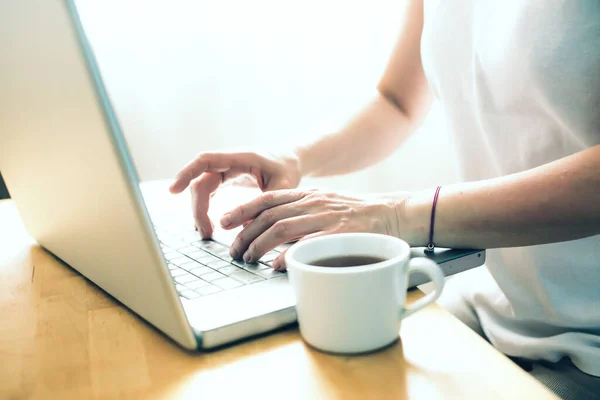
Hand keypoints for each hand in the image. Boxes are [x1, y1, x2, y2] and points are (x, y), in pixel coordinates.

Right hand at [169, 150, 301, 237]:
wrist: (290, 160)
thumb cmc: (287, 169)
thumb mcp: (284, 186)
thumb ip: (267, 204)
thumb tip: (247, 227)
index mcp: (240, 157)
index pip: (206, 160)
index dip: (187, 173)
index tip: (174, 190)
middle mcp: (228, 162)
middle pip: (201, 181)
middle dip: (198, 207)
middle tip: (205, 233)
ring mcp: (225, 170)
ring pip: (202, 189)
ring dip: (200, 210)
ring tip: (205, 233)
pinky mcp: (225, 178)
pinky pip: (208, 191)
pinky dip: (204, 207)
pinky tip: (205, 224)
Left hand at [220, 189, 406, 269]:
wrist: (392, 212)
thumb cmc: (357, 212)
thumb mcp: (325, 203)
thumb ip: (300, 211)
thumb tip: (272, 228)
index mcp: (307, 194)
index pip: (266, 198)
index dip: (242, 209)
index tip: (224, 221)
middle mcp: (312, 203)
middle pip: (268, 216)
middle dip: (245, 234)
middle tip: (234, 251)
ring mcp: (325, 218)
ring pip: (281, 228)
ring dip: (260, 245)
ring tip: (249, 259)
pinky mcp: (340, 234)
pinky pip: (309, 244)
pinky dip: (290, 255)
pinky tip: (278, 265)